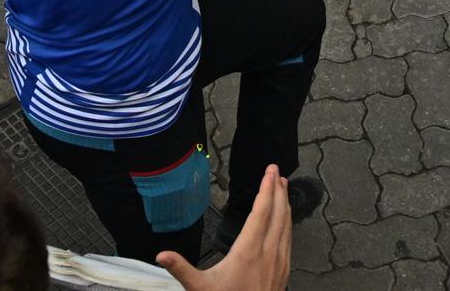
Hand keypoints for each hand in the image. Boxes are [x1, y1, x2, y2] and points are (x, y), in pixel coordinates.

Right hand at [157, 164, 292, 289]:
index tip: (269, 171)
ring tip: (283, 190)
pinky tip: (285, 224)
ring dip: (285, 205)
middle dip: (278, 191)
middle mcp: (268, 254)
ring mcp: (279, 264)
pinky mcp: (283, 273)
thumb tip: (161, 255)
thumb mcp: (200, 289)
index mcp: (249, 252)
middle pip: (278, 214)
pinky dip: (288, 225)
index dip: (266, 189)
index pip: (261, 212)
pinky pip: (288, 241)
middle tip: (277, 172)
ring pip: (287, 227)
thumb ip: (182, 269)